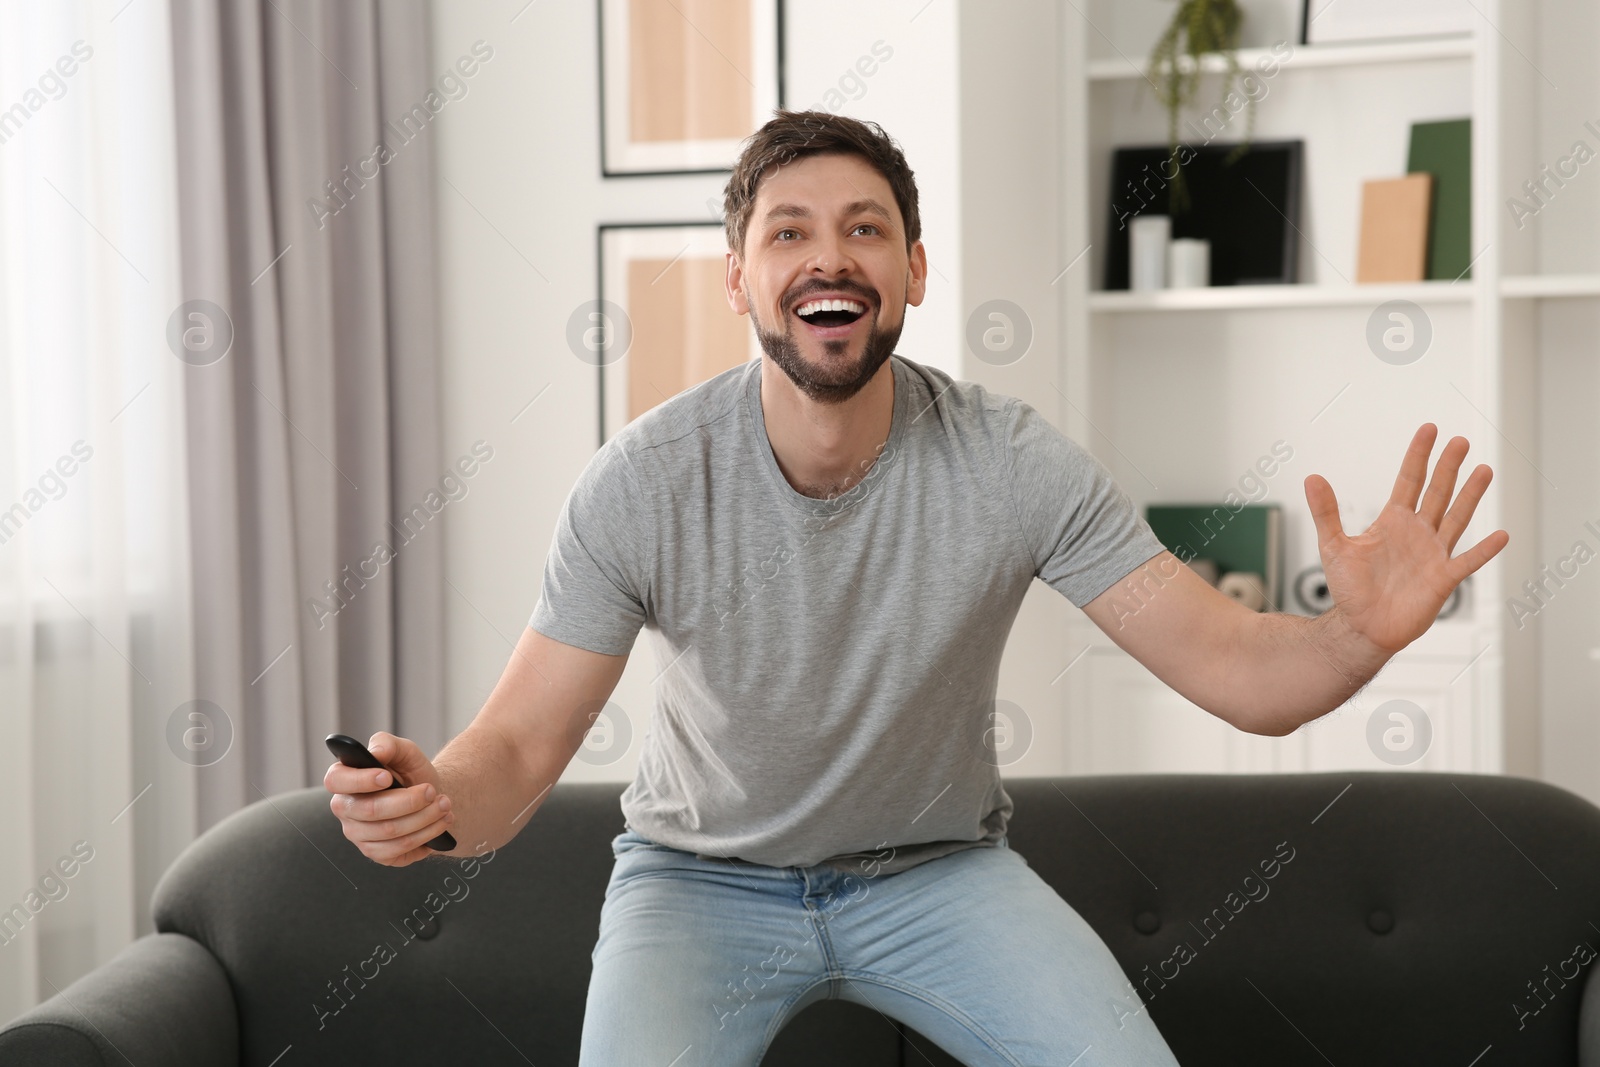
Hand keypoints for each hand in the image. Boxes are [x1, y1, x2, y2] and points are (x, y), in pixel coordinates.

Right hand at [324, 732, 454, 866]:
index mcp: (344, 779)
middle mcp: (345, 809)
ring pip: (389, 832)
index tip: (387, 777)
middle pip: (370, 810)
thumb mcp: (404, 751)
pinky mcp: (377, 853)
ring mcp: (358, 834)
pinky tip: (440, 822)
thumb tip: (375, 751)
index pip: (336, 780)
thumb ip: (387, 744)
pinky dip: (427, 835)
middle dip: (409, 800)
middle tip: (432, 791)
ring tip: (444, 804)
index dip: (360, 780)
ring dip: (424, 818)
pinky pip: (400, 849)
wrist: (430, 796)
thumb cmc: (409, 772)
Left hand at [1304, 423, 1508, 655]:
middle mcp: (1416, 533)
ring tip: (1485, 470)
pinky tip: (1500, 535)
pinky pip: (1467, 562)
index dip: (1418, 456)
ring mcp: (1433, 554)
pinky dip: (1484, 550)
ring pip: (1456, 518)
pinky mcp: (1443, 579)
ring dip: (1470, 496)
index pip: (1409, 480)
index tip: (1430, 429)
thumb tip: (1311, 478)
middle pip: (1437, 493)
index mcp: (1392, 522)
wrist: (1361, 627)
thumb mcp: (1333, 546)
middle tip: (1461, 441)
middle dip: (1448, 467)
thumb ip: (1326, 512)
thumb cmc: (1349, 589)